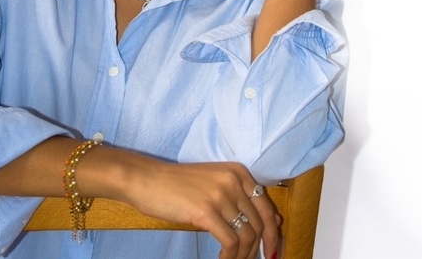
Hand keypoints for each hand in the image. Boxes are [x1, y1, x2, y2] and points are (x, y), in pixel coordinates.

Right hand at [123, 160, 279, 258]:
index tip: (272, 249)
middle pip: (259, 223)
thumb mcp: (213, 183)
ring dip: (244, 256)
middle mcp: (232, 180)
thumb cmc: (177, 183)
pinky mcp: (206, 211)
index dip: (272, 232)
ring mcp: (220, 195)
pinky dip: (229, 258)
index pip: (265, 205)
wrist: (147, 179)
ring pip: (247, 236)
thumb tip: (274, 220)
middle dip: (260, 248)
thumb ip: (239, 197)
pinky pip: (230, 242)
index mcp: (237, 171)